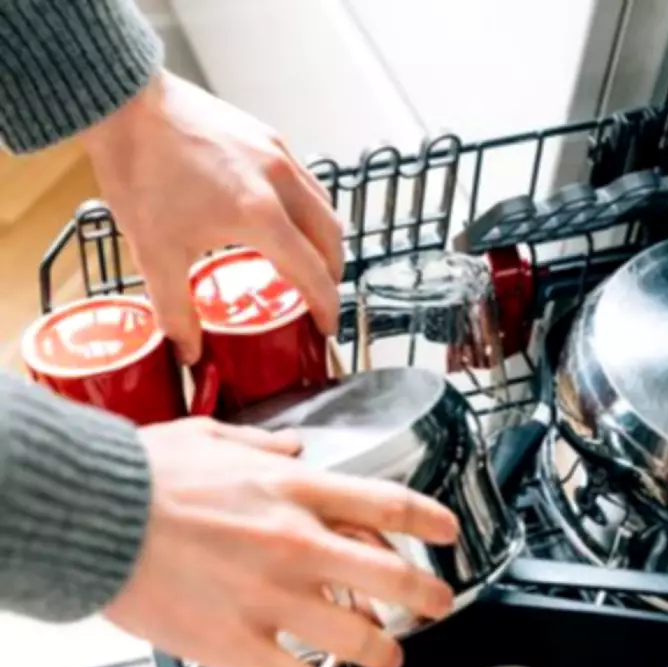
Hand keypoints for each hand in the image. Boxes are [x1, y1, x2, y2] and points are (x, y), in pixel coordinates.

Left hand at [81, 70, 342, 363]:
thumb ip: (176, 311)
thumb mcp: (155, 252)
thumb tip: (189, 353)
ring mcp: (279, 154)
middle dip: (333, 275)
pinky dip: (309, 211)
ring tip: (308, 263)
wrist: (125, 102)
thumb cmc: (140, 172)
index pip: (314, 273)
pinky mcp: (269, 137)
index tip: (325, 328)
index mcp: (261, 216)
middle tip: (319, 299)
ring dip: (325, 242)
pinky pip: (307, 181)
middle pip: (332, 240)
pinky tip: (286, 220)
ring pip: (326, 208)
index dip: (327, 307)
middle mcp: (282, 182)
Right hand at [104, 418, 457, 666]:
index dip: (431, 519)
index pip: (387, 504)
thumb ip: (264, 447)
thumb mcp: (213, 439)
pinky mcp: (236, 642)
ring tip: (389, 656)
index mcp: (293, 492)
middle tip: (439, 606)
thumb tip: (292, 451)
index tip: (449, 532)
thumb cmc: (148, 474)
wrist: (96, 513)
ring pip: (356, 636)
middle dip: (426, 596)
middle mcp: (296, 543)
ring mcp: (271, 596)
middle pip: (389, 576)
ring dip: (383, 651)